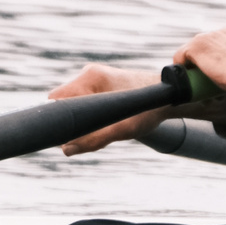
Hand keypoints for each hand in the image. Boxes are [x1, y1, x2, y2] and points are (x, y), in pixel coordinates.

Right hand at [50, 62, 170, 158]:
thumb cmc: (150, 110)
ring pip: (72, 106)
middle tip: (89, 138)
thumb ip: (95, 139)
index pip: (56, 100)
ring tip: (104, 129)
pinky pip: (82, 105)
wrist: (170, 97)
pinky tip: (106, 124)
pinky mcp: (98, 87)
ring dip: (81, 122)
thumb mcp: (124, 129)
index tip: (63, 138)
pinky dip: (89, 118)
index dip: (56, 120)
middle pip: (62, 104)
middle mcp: (89, 74)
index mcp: (91, 77)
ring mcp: (93, 80)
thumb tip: (65, 149)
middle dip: (71, 123)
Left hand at [173, 26, 225, 106]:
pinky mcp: (197, 46)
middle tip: (209, 80)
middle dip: (209, 61)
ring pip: (195, 50)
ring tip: (196, 81)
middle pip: (210, 45)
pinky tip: (185, 78)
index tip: (224, 73)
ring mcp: (211, 36)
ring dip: (195, 64)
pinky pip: (182, 55)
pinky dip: (181, 66)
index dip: (224, 59)